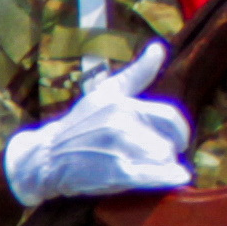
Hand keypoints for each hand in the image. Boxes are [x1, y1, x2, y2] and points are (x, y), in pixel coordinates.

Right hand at [1, 42, 195, 203]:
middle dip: (168, 152)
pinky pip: (154, 176)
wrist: (46, 156)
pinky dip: (169, 178)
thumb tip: (159, 47)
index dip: (180, 132)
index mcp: (123, 104)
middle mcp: (122, 123)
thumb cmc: (80, 125)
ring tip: (147, 168)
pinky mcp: (116, 172)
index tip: (177, 141)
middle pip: (169, 142)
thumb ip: (137, 73)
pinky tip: (178, 178)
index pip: (170, 116)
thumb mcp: (106, 93)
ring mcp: (118, 148)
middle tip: (157, 158)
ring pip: (163, 159)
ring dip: (162, 167)